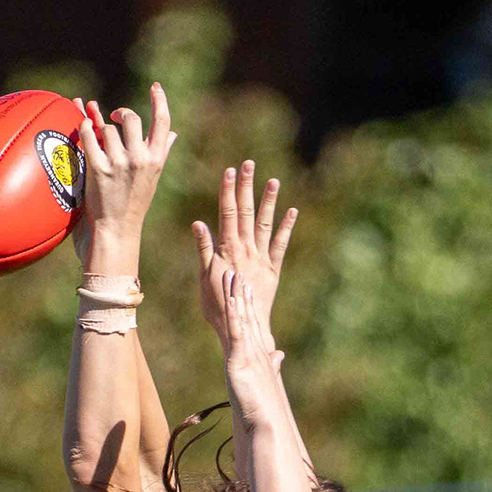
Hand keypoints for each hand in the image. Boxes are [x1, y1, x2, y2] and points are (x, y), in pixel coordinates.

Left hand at [71, 84, 173, 271]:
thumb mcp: (152, 180)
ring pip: (108, 128)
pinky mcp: (100, 169)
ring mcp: (120, 164)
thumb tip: (174, 134)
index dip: (160, 101)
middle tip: (114, 116)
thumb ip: (161, 153)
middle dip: (121, 114)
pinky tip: (82, 128)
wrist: (116, 234)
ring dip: (99, 130)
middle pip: (132, 119)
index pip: (163, 123)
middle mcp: (141, 160)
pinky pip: (89, 136)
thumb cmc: (132, 207)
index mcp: (156, 161)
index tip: (156, 86)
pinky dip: (83, 129)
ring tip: (96, 139)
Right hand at [191, 160, 295, 365]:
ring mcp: (262, 258)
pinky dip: (286, 228)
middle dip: (246, 187)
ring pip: (265, 224)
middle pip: (246, 212)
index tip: (229, 171)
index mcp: (228, 249)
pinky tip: (292, 211)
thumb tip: (198, 223)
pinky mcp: (273, 270)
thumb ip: (204, 248)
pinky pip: (281, 245)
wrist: (242, 327)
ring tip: (273, 181)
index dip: (228, 191)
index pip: (227, 213)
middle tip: (248, 164)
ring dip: (269, 201)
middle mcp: (246, 249)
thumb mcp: (205, 277)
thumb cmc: (218, 305)